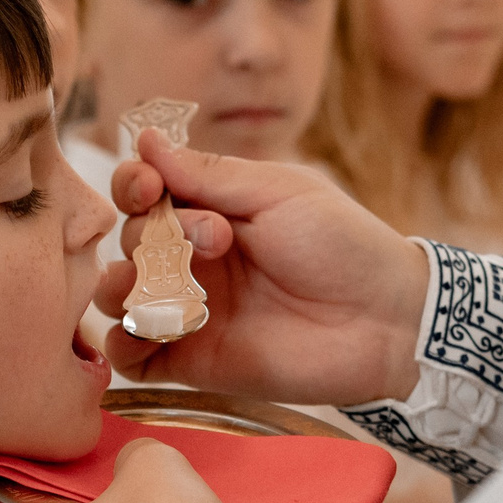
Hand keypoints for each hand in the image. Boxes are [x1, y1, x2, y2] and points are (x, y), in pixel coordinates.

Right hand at [97, 132, 430, 407]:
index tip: (148, 185)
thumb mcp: (277, 193)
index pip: (145, 192)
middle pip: (130, 240)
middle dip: (153, 234)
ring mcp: (191, 311)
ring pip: (118, 297)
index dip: (134, 184)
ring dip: (120, 285)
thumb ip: (208, 173)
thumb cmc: (344, 245)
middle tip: (216, 239)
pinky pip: (135, 358)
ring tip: (158, 285)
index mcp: (213, 211)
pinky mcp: (193, 363)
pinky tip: (148, 330)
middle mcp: (195, 260)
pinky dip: (124, 345)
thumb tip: (146, 139)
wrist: (384, 321)